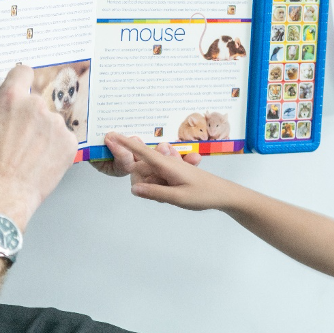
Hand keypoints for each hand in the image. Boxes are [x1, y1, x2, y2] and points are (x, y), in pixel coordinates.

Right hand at [0, 66, 77, 229]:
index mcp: (10, 97)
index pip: (23, 71)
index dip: (19, 81)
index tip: (17, 93)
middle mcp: (37, 106)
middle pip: (36, 101)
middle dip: (27, 114)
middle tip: (15, 136)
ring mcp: (56, 125)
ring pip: (50, 121)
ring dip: (42, 131)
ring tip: (26, 154)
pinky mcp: (70, 144)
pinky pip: (63, 138)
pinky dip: (54, 147)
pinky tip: (38, 161)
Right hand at [104, 134, 228, 210]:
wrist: (223, 193)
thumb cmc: (203, 194)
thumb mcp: (178, 197)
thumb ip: (155, 192)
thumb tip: (133, 189)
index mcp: (167, 165)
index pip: (141, 152)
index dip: (125, 144)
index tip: (110, 135)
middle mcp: (166, 162)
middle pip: (141, 168)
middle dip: (142, 182)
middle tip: (162, 196)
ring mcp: (169, 167)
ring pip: (149, 176)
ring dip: (153, 188)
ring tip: (171, 196)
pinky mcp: (172, 172)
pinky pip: (157, 179)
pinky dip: (159, 188)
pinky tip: (172, 194)